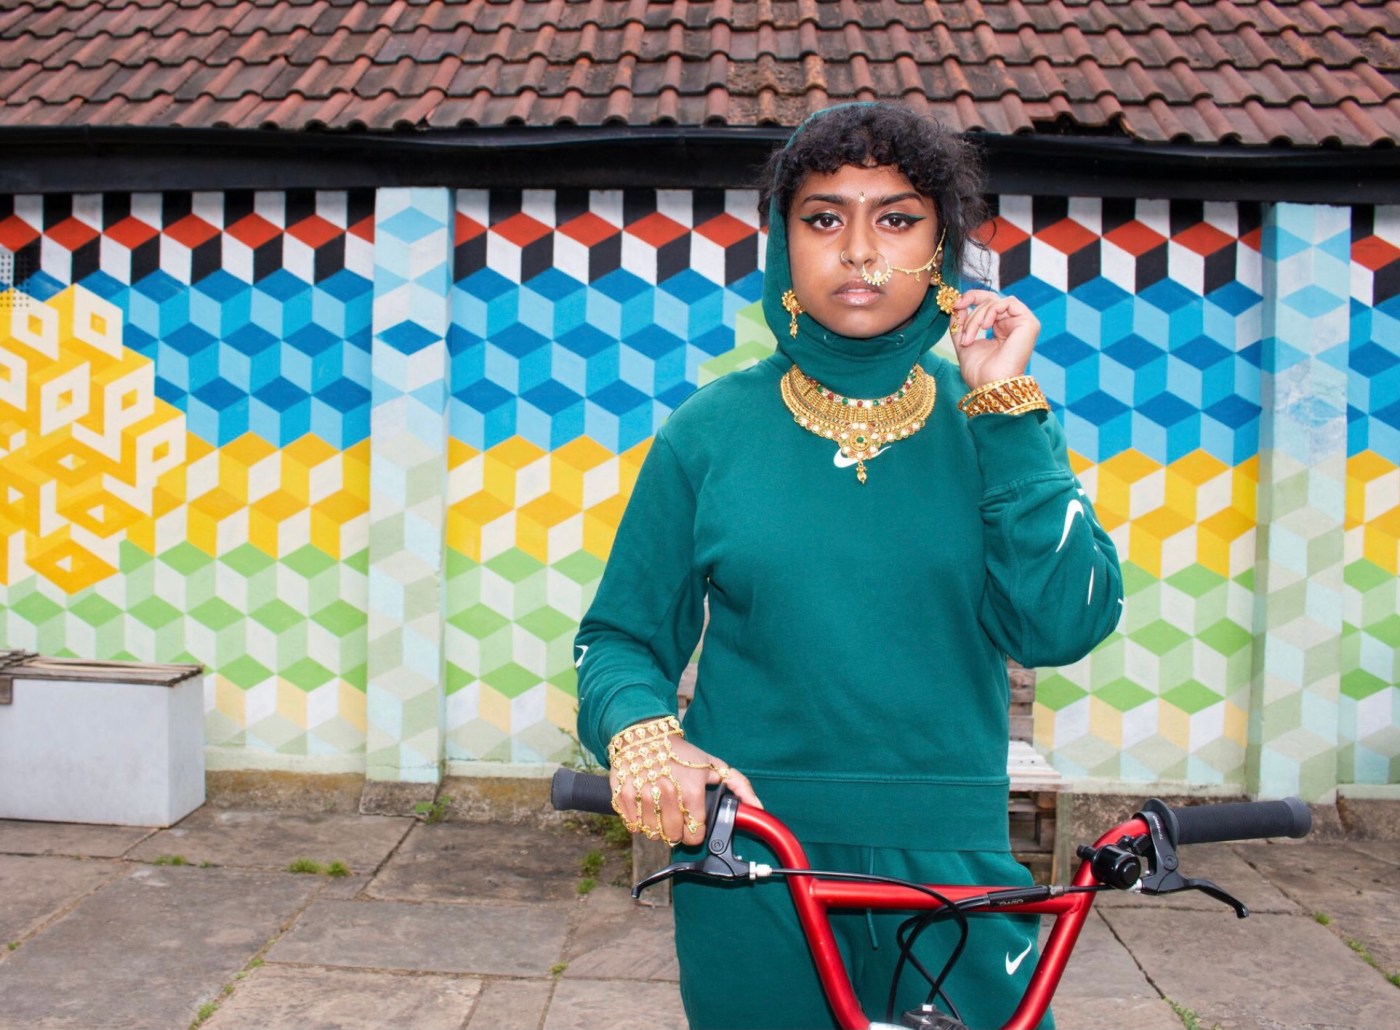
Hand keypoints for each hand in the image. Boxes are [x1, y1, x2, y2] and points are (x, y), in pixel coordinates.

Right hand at [609, 734, 761, 846]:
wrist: (645, 735)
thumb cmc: (681, 752)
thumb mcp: (713, 765)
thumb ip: (739, 786)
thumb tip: (758, 807)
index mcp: (692, 791)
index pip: (695, 834)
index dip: (695, 832)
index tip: (692, 822)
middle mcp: (667, 795)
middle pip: (673, 837)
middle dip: (677, 830)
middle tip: (677, 814)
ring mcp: (643, 796)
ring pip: (652, 834)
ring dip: (657, 827)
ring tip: (661, 809)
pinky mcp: (623, 796)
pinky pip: (632, 826)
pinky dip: (639, 822)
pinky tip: (646, 806)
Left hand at [949, 289, 1039, 389]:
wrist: (990, 384)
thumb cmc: (978, 371)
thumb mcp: (963, 342)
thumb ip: (960, 324)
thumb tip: (957, 305)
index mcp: (1000, 329)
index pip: (988, 303)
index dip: (972, 298)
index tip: (956, 303)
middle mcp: (1012, 324)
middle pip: (992, 299)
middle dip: (971, 305)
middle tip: (957, 309)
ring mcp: (1022, 323)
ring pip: (996, 302)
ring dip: (977, 315)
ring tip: (969, 336)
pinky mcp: (1029, 323)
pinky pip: (1009, 303)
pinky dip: (992, 310)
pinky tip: (985, 326)